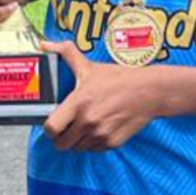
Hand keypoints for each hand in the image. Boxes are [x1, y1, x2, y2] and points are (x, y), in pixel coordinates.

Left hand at [41, 40, 163, 151]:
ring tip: (83, 127)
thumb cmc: (119, 78)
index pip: (51, 128)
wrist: (150, 91)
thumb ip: (66, 54)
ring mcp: (101, 134)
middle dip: (61, 138)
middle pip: (61, 144)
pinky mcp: (113, 143)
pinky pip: (94, 150)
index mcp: (78, 102)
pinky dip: (93, 143)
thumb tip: (45, 44)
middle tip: (65, 129)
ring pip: (78, 148)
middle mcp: (88, 121)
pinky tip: (97, 129)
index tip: (52, 124)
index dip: (49, 129)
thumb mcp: (90, 66)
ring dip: (77, 141)